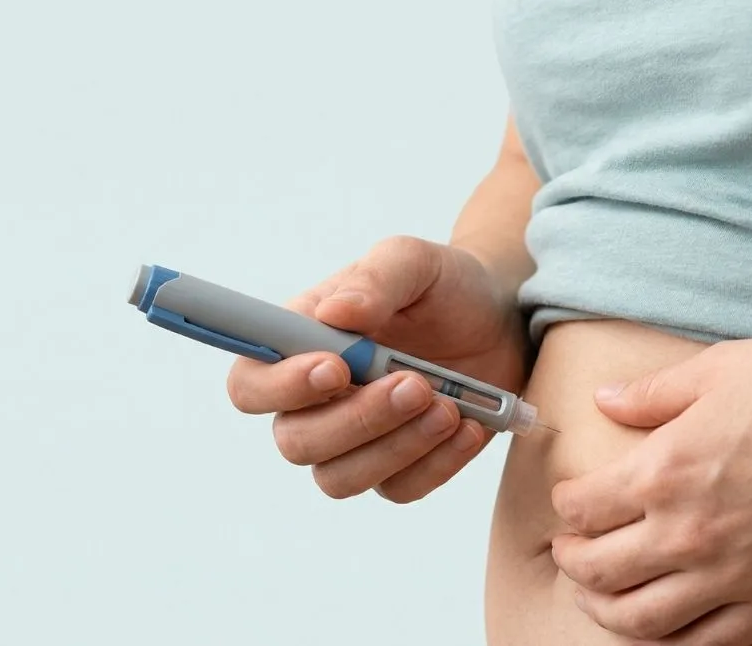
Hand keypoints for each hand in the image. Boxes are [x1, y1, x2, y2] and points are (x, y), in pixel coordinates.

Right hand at [225, 235, 528, 502]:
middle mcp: (315, 401)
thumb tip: (337, 313)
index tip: (336, 367)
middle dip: (356, 420)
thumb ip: (376, 279)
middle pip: (295, 441)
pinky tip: (470, 425)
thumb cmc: (444, 286)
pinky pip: (399, 489)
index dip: (279, 387)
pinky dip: (437, 463)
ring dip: (395, 447)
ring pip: (340, 478)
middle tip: (416, 384)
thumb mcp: (415, 263)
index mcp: (300, 345)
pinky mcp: (399, 466)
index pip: (250, 383)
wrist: (501, 319)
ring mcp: (355, 440)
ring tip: (449, 407)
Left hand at [550, 335, 751, 644]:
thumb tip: (605, 399)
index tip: (570, 499)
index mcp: (664, 470)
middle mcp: (688, 531)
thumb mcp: (718, 370)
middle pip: (596, 570)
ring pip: (639, 619)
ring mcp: (732, 574)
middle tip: (570, 549)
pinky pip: (705, 643)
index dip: (565, 504)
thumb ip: (652, 393)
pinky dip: (669, 642)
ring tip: (597, 593)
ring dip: (603, 609)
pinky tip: (659, 624)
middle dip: (571, 559)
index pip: (580, 508)